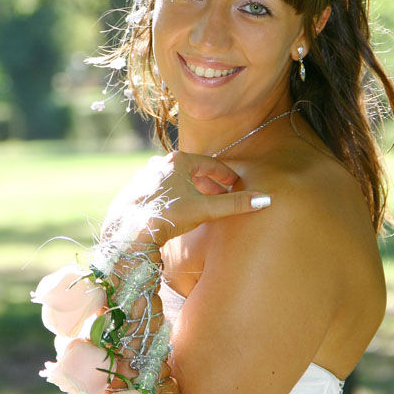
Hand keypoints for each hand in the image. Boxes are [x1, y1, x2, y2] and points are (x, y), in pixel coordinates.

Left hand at [104, 151, 271, 247]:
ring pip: (175, 180)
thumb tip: (264, 199)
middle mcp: (160, 164)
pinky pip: (161, 190)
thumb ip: (234, 204)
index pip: (210, 163)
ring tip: (201, 203)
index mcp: (179, 162)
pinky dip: (174, 196)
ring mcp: (145, 177)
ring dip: (190, 189)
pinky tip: (177, 211)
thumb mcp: (205, 209)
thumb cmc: (167, 215)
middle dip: (208, 183)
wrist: (129, 230)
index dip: (226, 174)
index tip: (235, 182)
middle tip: (221, 195)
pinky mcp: (135, 192)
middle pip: (192, 170)